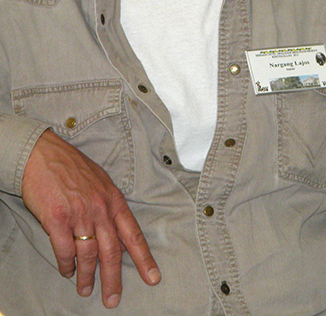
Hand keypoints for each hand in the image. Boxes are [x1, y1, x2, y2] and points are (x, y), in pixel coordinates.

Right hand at [21, 129, 160, 307]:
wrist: (44, 155)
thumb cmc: (73, 169)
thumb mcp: (101, 184)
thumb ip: (110, 210)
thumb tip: (115, 236)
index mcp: (115, 202)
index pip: (134, 235)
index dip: (144, 258)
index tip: (153, 278)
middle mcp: (100, 210)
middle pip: (111, 252)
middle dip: (113, 279)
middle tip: (113, 300)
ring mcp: (79, 215)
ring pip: (88, 254)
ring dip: (87, 276)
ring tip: (86, 290)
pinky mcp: (57, 219)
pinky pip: (64, 249)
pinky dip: (66, 264)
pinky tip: (67, 272)